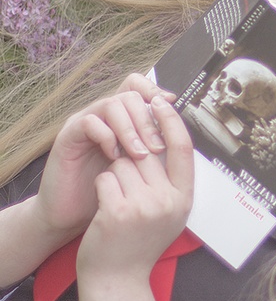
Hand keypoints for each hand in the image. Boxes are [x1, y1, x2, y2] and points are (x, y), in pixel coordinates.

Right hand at [35, 74, 176, 246]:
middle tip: (157, 148)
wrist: (74, 216)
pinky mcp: (68, 136)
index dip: (154, 90)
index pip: (137, 85)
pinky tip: (115, 157)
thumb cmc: (110, 194)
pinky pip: (89, 122)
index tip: (170, 107)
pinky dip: (107, 137)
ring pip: (112, 104)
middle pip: (130, 94)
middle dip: (149, 120)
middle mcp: (103, 115)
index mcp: (122, 119)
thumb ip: (156, 150)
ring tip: (140, 154)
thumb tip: (182, 138)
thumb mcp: (140, 171)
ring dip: (131, 129)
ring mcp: (84, 122)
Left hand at [76, 96, 194, 300]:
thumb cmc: (139, 241)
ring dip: (114, 174)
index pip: (183, 147)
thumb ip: (170, 179)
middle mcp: (169, 201)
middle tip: (125, 180)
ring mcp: (144, 207)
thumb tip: (164, 135)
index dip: (171, 120)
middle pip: (146, 151)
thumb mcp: (167, 212)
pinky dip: (101, 188)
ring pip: (123, 163)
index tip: (158, 101)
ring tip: (117, 201)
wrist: (117, 280)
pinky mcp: (118, 212)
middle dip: (130, 157)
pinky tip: (105, 208)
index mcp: (184, 199)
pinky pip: (105, 178)